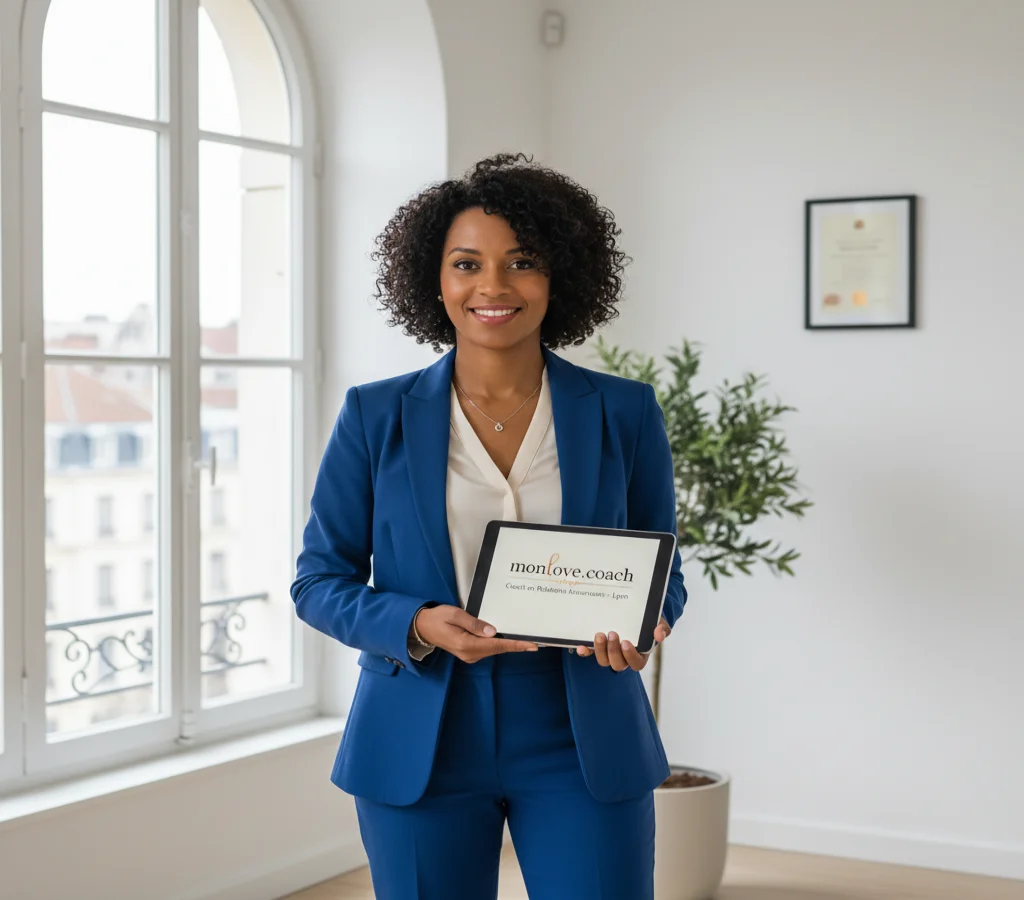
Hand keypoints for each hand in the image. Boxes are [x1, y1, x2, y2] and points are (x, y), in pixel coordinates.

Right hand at [414, 606, 537, 663]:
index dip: (515, 645)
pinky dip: (499, 644)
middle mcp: (469, 653)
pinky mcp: (469, 653)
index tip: (531, 645)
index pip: (496, 645)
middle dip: (517, 645)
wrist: (422, 628)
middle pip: (498, 648)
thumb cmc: (437, 618)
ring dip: (509, 645)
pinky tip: (507, 639)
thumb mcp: (455, 614)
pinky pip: (488, 649)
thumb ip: (473, 622)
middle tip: (535, 643)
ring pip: (494, 649)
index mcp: (466, 644)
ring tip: (525, 640)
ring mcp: (469, 655)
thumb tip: (492, 631)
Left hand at [574, 618, 670, 671]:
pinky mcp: (598, 648)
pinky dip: (585, 652)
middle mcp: (624, 657)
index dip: (630, 656)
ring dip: (600, 650)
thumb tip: (659, 634)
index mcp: (639, 655)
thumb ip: (662, 628)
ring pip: (603, 661)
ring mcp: (609, 653)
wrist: (635, 613)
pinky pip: (590, 654)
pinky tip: (580, 647)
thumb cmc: (648, 621)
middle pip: (618, 665)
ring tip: (599, 634)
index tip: (626, 642)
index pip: (636, 663)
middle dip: (613, 651)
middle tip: (612, 634)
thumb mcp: (658, 622)